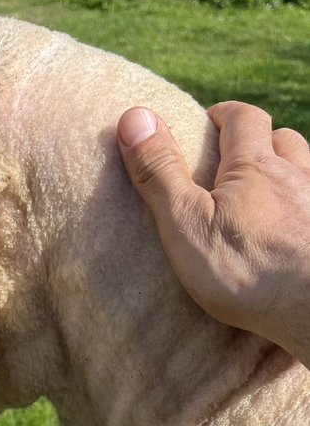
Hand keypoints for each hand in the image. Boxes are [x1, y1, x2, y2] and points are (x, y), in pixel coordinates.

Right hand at [117, 101, 309, 364]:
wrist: (309, 310)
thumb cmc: (247, 271)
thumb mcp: (187, 223)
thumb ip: (161, 173)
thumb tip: (134, 116)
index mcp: (256, 167)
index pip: (243, 118)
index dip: (225, 115)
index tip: (209, 122)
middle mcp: (296, 176)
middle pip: (283, 140)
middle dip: (260, 142)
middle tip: (236, 161)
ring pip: (306, 172)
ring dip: (288, 173)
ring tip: (267, 195)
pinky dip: (301, 210)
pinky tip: (290, 231)